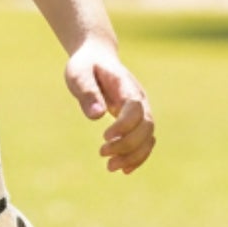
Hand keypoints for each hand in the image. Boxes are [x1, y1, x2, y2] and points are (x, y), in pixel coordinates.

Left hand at [64, 38, 155, 174]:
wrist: (97, 57)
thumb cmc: (86, 65)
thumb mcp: (79, 74)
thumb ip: (87, 92)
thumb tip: (97, 116)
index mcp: (125, 86)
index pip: (135, 109)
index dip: (124, 125)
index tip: (104, 137)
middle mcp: (139, 99)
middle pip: (146, 126)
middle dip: (128, 145)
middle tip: (102, 153)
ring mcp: (141, 110)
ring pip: (148, 137)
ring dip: (133, 155)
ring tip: (110, 167)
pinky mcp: (137, 120)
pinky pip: (145, 141)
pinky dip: (138, 156)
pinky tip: (124, 169)